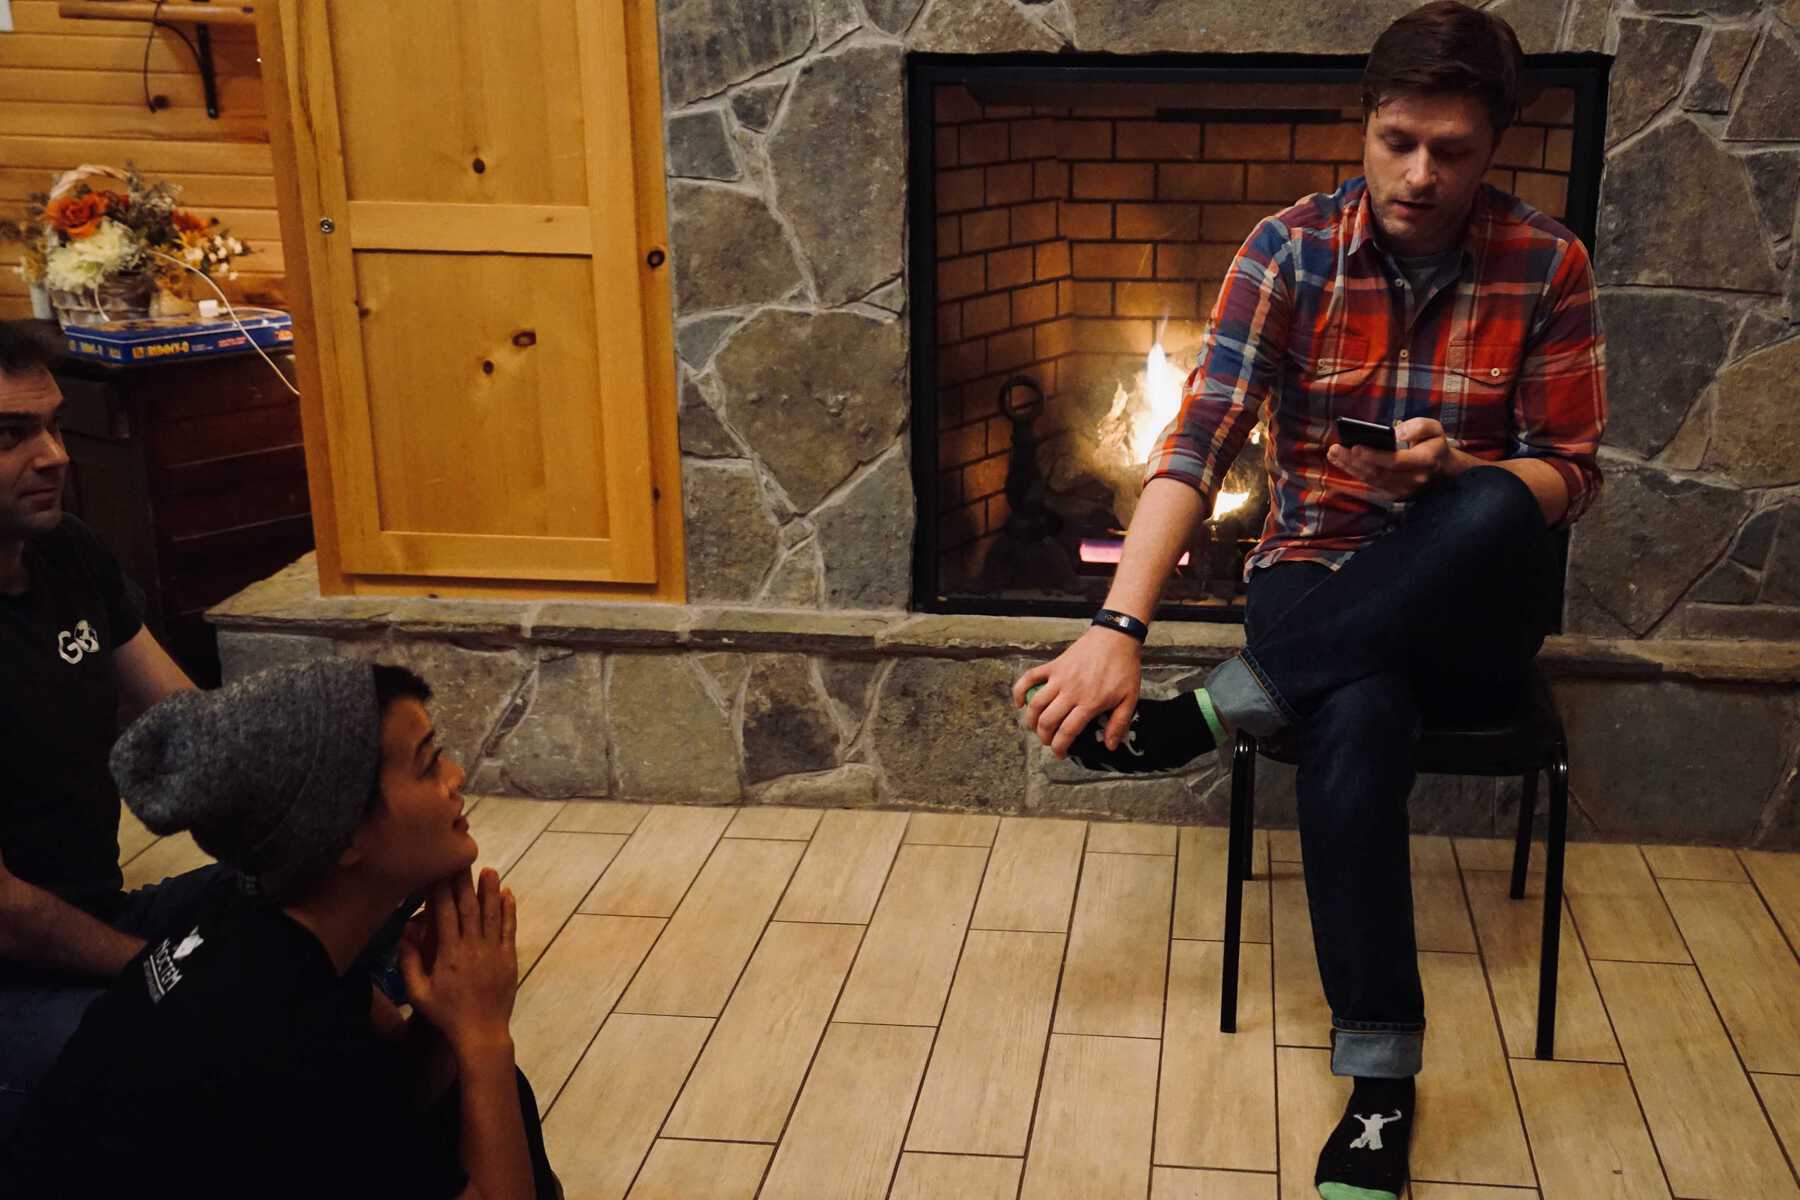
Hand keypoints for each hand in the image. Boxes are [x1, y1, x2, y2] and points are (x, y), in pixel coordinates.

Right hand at [397, 868, 517, 1059]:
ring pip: (491, 914)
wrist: (481, 1033)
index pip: (444, 914)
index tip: (439, 870)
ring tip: (489, 869)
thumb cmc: (445, 1014)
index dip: (442, 890)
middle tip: (462, 859)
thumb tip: (404, 934)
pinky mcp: (508, 958)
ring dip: (490, 890)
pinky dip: (509, 910)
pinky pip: (509, 929)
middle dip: (464, 882)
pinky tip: (508, 893)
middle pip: (468, 908)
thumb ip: (410, 963)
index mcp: (449, 954)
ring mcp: (493, 951)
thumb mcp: (418, 993)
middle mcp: (472, 947)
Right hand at [1012, 624, 1142, 757]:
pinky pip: (1029, 678)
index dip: (1060, 747)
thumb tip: (1110, 746)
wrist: (1116, 637)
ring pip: (1036, 704)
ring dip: (1031, 720)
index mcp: (1089, 703)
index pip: (1066, 732)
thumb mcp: (1130, 698)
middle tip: (1049, 741)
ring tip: (1036, 727)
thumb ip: (1119, 723)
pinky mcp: (1053, 666)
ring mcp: (1059, 678)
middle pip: (1047, 721)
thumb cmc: (1124, 668)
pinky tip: (1019, 703)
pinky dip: (1020, 691)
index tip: (1060, 754)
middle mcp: (1071, 692)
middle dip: (1044, 737)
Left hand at [1326, 417, 1463, 500]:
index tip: (1356, 446)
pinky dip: (1354, 474)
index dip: (1374, 455)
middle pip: (1379, 472)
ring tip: (1334, 454)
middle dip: (1354, 461)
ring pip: (1372, 480)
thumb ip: (1419, 427)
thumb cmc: (1433, 445)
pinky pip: (1370, 485)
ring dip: (1350, 468)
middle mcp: (1413, 480)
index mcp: (1424, 461)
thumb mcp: (1434, 428)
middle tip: (1335, 449)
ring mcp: (1403, 491)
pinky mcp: (1394, 495)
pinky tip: (1340, 463)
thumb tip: (1398, 432)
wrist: (1443, 471)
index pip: (1396, 461)